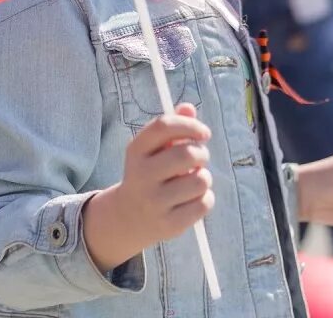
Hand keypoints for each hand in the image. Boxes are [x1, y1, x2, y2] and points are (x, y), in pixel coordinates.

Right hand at [84, 103, 212, 270]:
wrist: (127, 217)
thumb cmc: (148, 174)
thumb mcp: (152, 149)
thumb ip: (172, 127)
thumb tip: (189, 108)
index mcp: (136, 151)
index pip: (164, 126)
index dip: (190, 125)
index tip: (204, 133)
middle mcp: (141, 175)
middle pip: (188, 154)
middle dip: (202, 154)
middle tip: (199, 159)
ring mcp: (154, 202)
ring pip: (200, 180)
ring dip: (204, 177)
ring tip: (193, 180)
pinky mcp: (168, 224)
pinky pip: (204, 204)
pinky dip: (205, 199)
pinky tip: (192, 199)